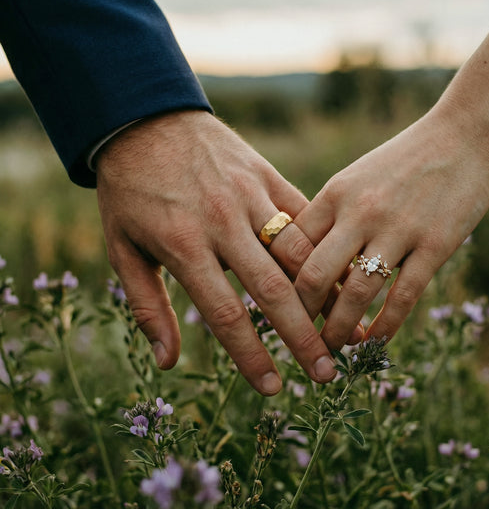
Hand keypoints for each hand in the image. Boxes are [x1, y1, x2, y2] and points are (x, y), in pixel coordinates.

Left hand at [96, 110, 337, 394]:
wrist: (145, 120)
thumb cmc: (130, 190)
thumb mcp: (122, 248)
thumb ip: (146, 307)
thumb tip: (167, 363)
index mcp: (184, 245)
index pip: (226, 313)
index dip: (252, 356)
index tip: (273, 388)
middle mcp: (224, 223)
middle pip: (272, 289)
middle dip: (303, 337)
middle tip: (327, 373)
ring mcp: (250, 195)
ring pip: (299, 251)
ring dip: (325, 294)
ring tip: (346, 327)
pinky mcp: (266, 176)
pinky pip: (304, 214)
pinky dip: (325, 245)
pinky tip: (345, 270)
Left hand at [294, 104, 488, 349]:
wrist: (464, 135)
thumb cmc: (404, 160)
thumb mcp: (357, 176)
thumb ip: (331, 213)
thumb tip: (307, 256)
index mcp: (335, 194)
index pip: (292, 247)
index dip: (280, 279)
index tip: (279, 303)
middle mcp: (360, 212)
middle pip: (314, 275)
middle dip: (301, 314)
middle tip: (300, 335)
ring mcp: (398, 229)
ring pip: (357, 293)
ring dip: (341, 329)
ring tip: (335, 347)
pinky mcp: (435, 244)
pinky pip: (403, 296)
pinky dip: (386, 325)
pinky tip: (377, 341)